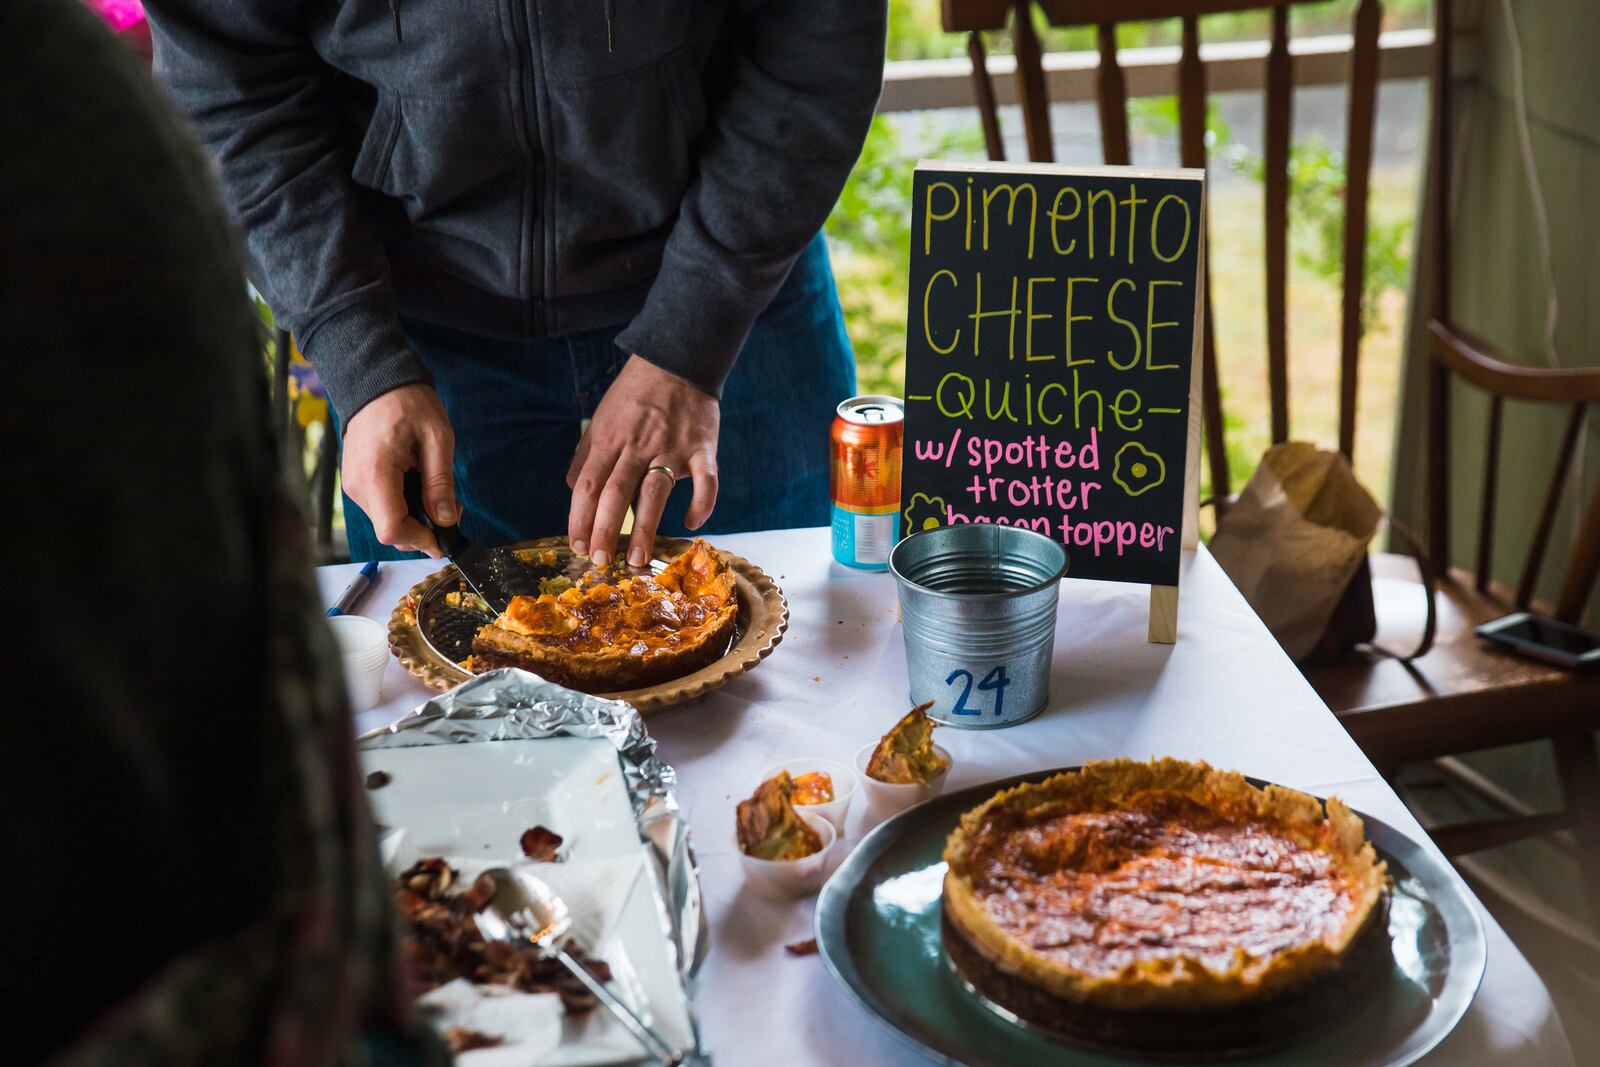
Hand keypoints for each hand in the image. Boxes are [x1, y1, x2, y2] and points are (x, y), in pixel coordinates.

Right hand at [341, 383, 458, 557]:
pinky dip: (402, 505)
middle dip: (423, 528)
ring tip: (436, 492)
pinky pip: (381, 506)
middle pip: (390, 531)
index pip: (392, 530)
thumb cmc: (407, 402)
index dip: (420, 540)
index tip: (445, 537)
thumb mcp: (437, 438)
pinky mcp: (356, 480)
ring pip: (386, 520)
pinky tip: (419, 486)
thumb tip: (446, 519)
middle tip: (450, 509)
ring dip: (414, 517)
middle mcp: (357, 484)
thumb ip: (441, 482)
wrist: (376, 380)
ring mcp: (353, 484)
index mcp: (375, 474)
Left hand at [567, 356, 718, 566]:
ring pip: (655, 493)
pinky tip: (691, 524)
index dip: (580, 518)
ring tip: (638, 559)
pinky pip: (706, 482)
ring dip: (645, 528)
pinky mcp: (703, 449)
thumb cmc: (635, 394)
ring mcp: (672, 447)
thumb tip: (575, 489)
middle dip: (605, 531)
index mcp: (609, 438)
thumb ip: (586, 454)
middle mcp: (638, 445)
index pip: (589, 485)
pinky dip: (701, 504)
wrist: (678, 361)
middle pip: (616, 492)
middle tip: (600, 562)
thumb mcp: (601, 417)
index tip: (576, 545)